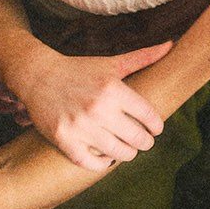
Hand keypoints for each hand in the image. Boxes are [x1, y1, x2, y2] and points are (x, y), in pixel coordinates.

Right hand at [13, 43, 172, 171]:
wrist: (38, 76)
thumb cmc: (79, 70)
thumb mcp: (111, 63)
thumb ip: (143, 57)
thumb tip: (171, 44)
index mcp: (113, 89)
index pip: (149, 117)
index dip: (156, 126)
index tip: (155, 129)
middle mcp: (98, 109)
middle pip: (138, 139)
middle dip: (145, 142)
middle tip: (143, 141)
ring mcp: (81, 127)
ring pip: (119, 154)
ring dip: (127, 154)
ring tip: (127, 149)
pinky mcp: (65, 141)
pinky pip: (92, 164)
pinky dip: (102, 164)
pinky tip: (106, 157)